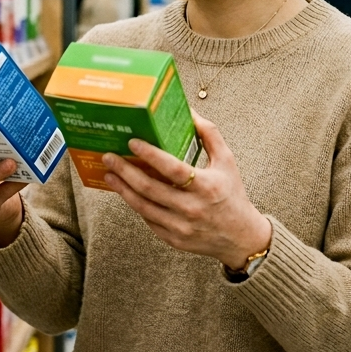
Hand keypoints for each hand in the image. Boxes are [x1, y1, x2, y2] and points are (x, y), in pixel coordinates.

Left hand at [101, 112, 271, 270]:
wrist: (240, 238)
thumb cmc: (232, 194)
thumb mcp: (226, 162)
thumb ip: (209, 135)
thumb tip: (190, 111)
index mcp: (206, 186)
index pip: (173, 169)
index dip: (151, 155)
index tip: (133, 142)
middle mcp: (192, 208)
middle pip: (150, 188)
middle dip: (125, 171)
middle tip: (110, 157)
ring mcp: (181, 227)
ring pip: (143, 206)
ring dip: (123, 189)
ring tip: (110, 173)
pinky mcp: (174, 239)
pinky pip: (148, 220)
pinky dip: (135, 204)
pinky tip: (126, 191)